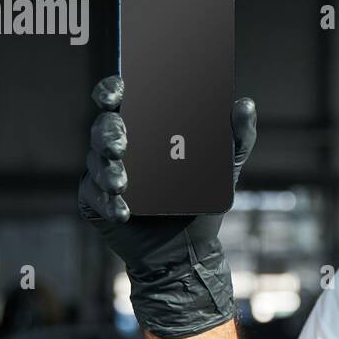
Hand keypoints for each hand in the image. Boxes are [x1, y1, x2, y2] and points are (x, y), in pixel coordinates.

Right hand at [77, 74, 256, 338]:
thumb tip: (245, 104)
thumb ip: (239, 136)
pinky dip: (108, 203)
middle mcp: (120, 145)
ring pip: (96, 162)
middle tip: (121, 146)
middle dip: (108, 134)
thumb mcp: (227, 168)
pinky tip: (123, 211)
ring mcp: (104, 172)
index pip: (119, 99)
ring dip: (107, 172)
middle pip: (103, 128)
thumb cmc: (203, 198)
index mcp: (145, 127)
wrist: (187, 248)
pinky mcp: (95, 200)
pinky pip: (93, 196)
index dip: (112, 90)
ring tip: (123, 184)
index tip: (118, 92)